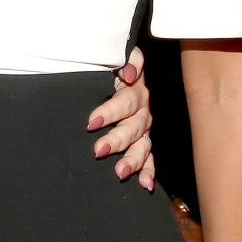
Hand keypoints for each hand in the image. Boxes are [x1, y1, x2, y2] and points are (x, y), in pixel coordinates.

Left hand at [87, 46, 155, 189]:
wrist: (121, 73)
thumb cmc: (112, 66)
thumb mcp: (118, 56)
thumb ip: (128, 59)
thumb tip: (130, 72)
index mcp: (135, 89)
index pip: (124, 103)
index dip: (109, 112)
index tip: (91, 122)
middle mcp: (143, 110)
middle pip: (133, 127)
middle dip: (116, 140)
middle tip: (98, 150)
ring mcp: (145, 128)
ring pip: (142, 146)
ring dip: (132, 160)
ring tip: (119, 173)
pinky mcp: (145, 141)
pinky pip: (150, 158)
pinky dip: (149, 172)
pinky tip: (145, 185)